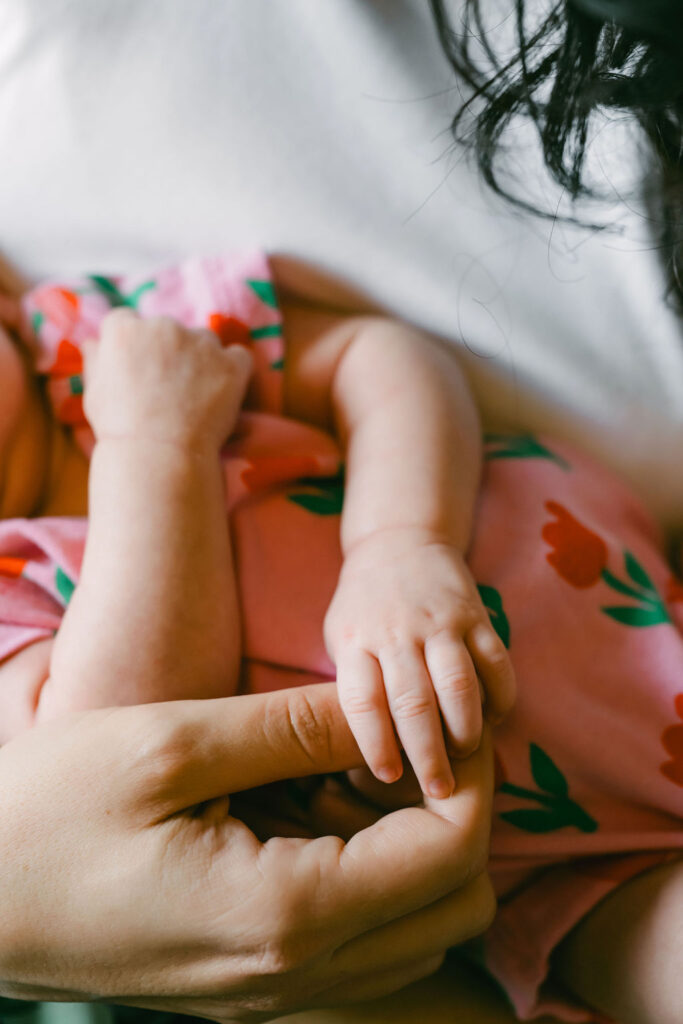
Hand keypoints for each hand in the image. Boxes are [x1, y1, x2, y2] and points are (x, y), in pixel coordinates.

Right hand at [0, 683, 495, 1019]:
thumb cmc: (50, 814)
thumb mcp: (170, 745)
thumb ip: (293, 728)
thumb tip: (383, 706)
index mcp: (288, 914)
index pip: (451, 854)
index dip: (472, 779)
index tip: (445, 719)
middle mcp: (297, 976)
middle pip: (455, 905)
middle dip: (453, 817)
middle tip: (397, 745)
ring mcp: (273, 993)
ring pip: (416, 935)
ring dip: (414, 853)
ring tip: (350, 779)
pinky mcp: (248, 987)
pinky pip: (359, 948)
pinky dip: (371, 882)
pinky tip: (311, 819)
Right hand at [83, 307, 252, 451]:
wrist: (158, 454)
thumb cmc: (119, 428)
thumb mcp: (93, 391)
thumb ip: (95, 359)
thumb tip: (94, 341)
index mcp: (124, 330)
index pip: (126, 321)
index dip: (133, 346)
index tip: (138, 368)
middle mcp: (163, 326)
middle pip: (167, 330)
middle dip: (168, 352)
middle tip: (168, 389)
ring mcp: (200, 343)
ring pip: (204, 341)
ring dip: (201, 359)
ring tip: (195, 396)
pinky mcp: (230, 363)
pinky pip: (238, 356)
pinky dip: (233, 370)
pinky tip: (224, 392)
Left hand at [324, 528, 515, 797]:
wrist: (398, 542)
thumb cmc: (364, 608)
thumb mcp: (342, 639)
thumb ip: (358, 687)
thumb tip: (377, 756)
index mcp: (355, 642)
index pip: (362, 702)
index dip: (375, 743)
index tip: (387, 777)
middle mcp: (395, 633)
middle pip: (413, 701)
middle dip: (428, 752)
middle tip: (440, 789)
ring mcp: (437, 622)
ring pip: (458, 683)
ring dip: (466, 728)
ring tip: (467, 755)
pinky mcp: (474, 613)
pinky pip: (495, 661)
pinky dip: (500, 697)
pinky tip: (495, 719)